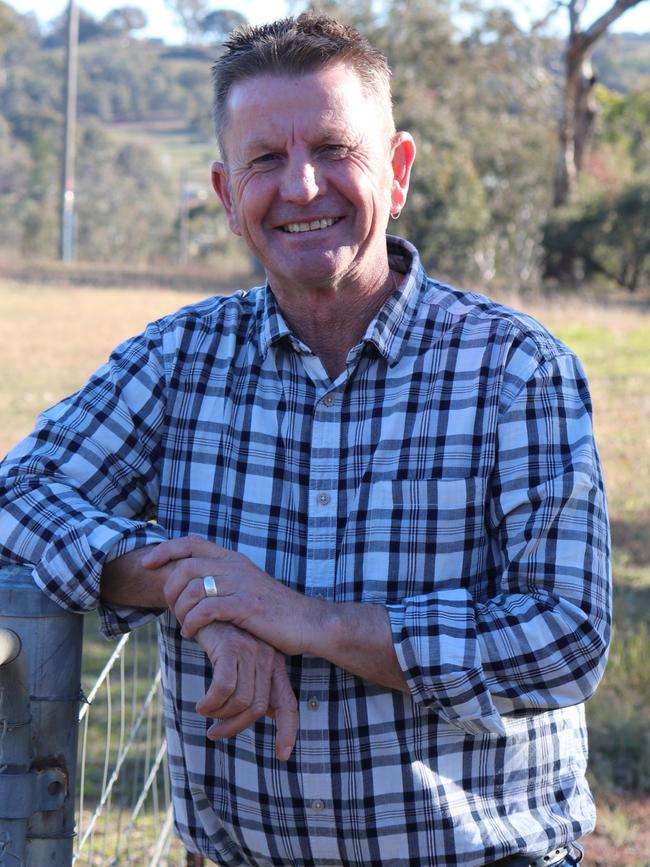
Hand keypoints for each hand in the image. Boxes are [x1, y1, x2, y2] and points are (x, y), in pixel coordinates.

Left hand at [144, 536, 314, 656]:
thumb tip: (193, 587)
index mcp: (234, 560)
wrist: (307, 623)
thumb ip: (224, 583)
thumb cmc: (274, 612)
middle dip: (169, 587)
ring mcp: (242, 585)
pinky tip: (192, 633)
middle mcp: (236, 566)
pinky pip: (207, 609)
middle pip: (186, 565)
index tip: (147, 564)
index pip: (192, 543)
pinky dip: (192, 622)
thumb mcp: (247, 588)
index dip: (165, 550)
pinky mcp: (246, 606)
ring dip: (180, 609)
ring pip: (194, 588)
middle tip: (169, 608)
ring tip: (183, 624)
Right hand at [193, 621, 297, 760]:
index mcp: (274, 664)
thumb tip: (259, 715)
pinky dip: (211, 703)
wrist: (206, 602)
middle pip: (257, 707)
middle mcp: (267, 658)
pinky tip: (202, 704)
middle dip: (235, 727)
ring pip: (240, 700)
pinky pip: (223, 688)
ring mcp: (250, 652)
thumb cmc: (222, 636)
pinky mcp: (231, 648)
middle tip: (215, 734)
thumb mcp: (241, 660)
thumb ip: (252, 683)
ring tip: (206, 712)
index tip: (283, 755)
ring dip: (219, 714)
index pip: (287, 704)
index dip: (287, 730)